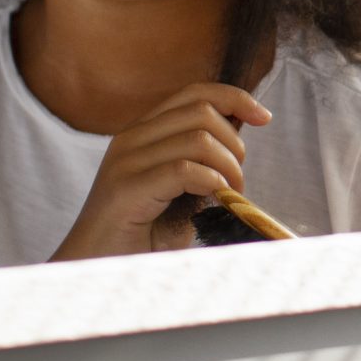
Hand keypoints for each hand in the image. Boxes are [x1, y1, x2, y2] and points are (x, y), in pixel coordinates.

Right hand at [49, 83, 272, 260]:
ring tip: (228, 196)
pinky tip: (214, 200)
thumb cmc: (143, 235)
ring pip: (198, 139)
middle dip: (234, 144)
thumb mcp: (181, 190)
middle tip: (237, 182)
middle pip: (202, 111)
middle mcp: (131, 138)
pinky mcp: (126, 188)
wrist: (96, 267)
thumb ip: (202, 161)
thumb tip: (241, 133)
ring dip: (227, 168)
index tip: (263, 117)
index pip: (194, 93)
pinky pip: (183, 169)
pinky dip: (210, 182)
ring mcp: (125, 161)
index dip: (234, 98)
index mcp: (143, 132)